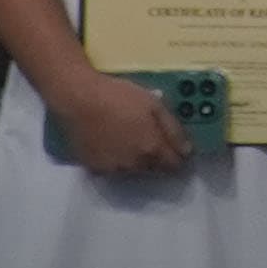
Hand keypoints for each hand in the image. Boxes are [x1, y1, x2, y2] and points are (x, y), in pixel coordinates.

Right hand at [52, 70, 191, 177]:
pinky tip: (111, 143)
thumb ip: (174, 130)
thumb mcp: (155, 105)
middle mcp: (134, 165)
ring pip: (132, 170)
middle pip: (154, 169)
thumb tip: (187, 151)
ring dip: (136, 160)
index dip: (178, 157)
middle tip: (148, 137)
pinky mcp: (93, 167)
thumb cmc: (120, 97)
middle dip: (157, 158)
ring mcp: (112, 168)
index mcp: (152, 149)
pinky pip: (112, 169)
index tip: (177, 148)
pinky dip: (115, 160)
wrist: (79, 99)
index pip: (173, 166)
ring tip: (128, 138)